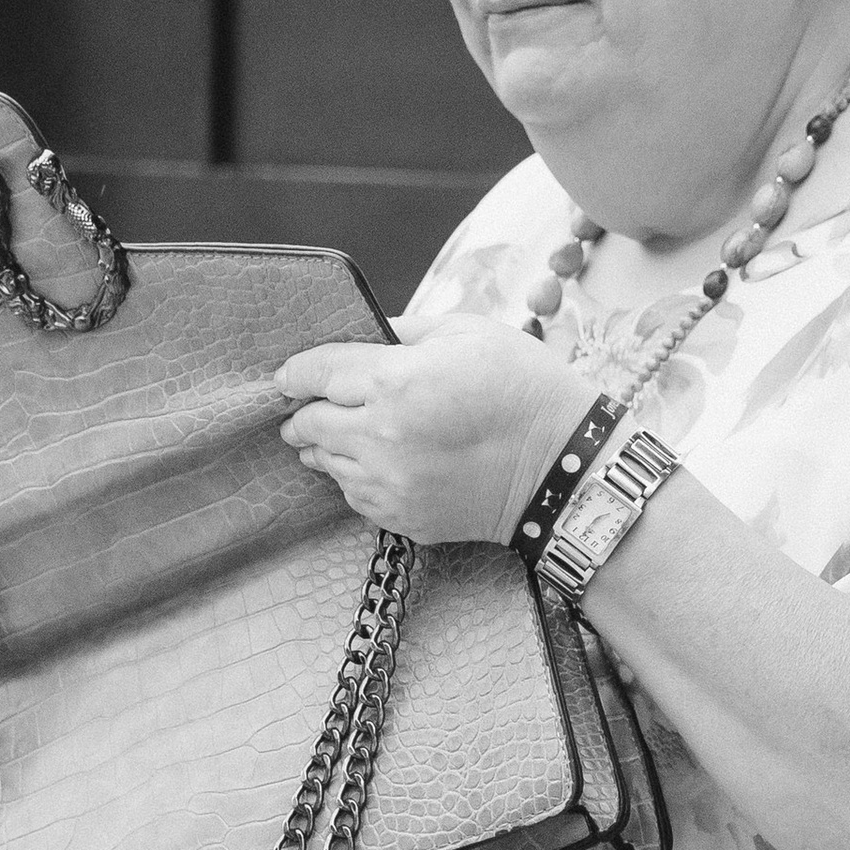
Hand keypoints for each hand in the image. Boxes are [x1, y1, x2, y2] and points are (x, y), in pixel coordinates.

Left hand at [277, 320, 585, 546]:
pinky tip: (386, 461)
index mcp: (394, 381)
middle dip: (306, 411)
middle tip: (315, 404)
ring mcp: (388, 485)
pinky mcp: (400, 518)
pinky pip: (353, 495)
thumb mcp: (465, 332)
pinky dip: (357, 476)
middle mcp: (381, 437)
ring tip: (357, 432)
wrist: (562, 467)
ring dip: (330, 445)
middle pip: (307, 424)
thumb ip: (402, 331)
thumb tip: (360, 337)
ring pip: (325, 463)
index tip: (287, 376)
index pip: (315, 373)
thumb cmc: (521, 387)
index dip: (295, 372)